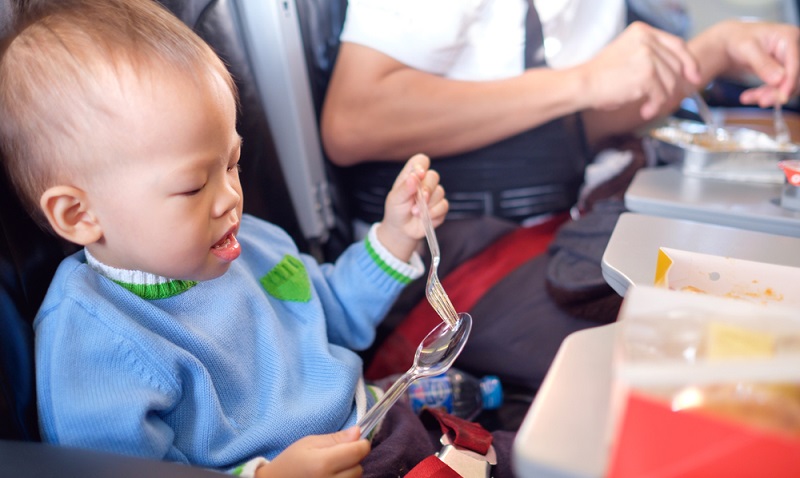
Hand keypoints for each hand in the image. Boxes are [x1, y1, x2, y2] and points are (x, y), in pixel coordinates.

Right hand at [255, 427, 369, 477]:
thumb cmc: (291, 461)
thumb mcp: (309, 442)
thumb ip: (335, 438)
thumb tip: (358, 432)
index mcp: (323, 463)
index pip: (358, 452)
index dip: (361, 443)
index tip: (355, 440)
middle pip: (359, 468)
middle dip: (353, 459)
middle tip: (337, 455)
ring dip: (350, 472)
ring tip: (332, 468)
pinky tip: (332, 476)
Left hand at [378, 154, 447, 261]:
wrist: (401, 229)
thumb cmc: (396, 210)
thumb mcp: (395, 199)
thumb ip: (405, 188)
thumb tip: (414, 176)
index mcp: (412, 176)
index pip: (421, 161)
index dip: (421, 166)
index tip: (419, 175)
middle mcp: (425, 182)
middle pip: (434, 176)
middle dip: (426, 189)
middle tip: (417, 200)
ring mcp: (434, 194)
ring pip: (440, 192)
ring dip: (427, 204)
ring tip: (415, 212)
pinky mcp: (441, 207)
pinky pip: (444, 206)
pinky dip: (433, 213)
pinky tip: (424, 217)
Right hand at [579, 21, 701, 119]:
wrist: (583, 84)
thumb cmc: (601, 75)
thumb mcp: (628, 54)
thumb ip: (651, 56)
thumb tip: (678, 72)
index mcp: (642, 31)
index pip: (677, 44)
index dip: (689, 61)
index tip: (694, 76)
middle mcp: (647, 40)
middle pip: (676, 65)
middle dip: (673, 86)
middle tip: (663, 99)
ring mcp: (648, 56)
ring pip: (671, 82)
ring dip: (660, 99)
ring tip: (647, 106)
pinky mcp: (647, 74)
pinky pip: (661, 95)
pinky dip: (654, 106)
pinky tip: (644, 110)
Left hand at [711, 21, 799, 106]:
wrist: (733, 40)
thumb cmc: (739, 39)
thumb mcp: (746, 48)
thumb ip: (762, 64)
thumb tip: (779, 80)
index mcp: (789, 36)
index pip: (795, 64)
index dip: (789, 83)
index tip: (780, 98)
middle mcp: (794, 47)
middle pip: (794, 76)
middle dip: (777, 91)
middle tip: (761, 101)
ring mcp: (790, 59)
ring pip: (787, 84)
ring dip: (770, 94)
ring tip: (747, 98)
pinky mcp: (784, 69)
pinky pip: (779, 86)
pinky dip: (765, 93)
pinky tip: (749, 97)